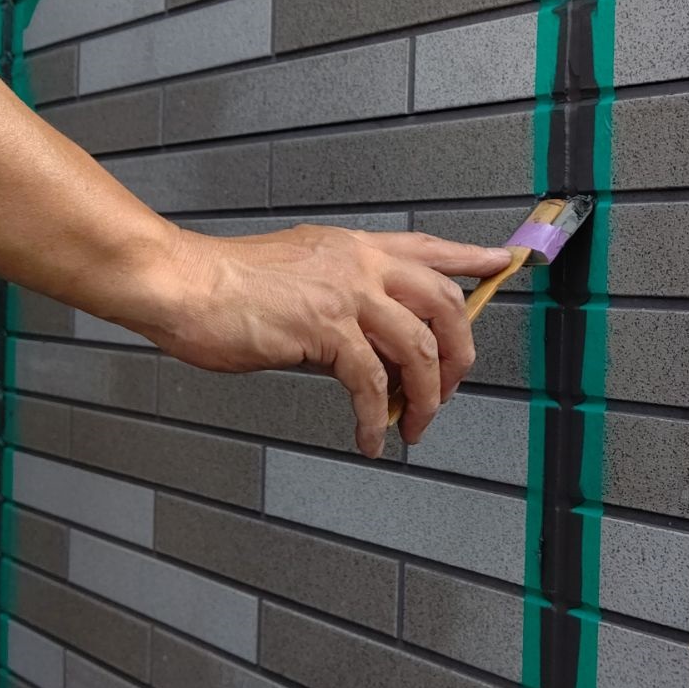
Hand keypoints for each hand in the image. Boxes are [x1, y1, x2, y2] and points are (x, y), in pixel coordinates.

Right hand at [131, 225, 511, 457]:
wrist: (184, 283)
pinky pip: (371, 384)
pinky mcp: (324, 330)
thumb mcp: (299, 275)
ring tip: (413, 427)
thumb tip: (366, 345)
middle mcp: (360, 265)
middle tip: (451, 388)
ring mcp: (345, 295)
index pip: (430, 248)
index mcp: (354, 248)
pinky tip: (368, 439)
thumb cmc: (227, 284)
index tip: (504, 261)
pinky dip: (375, 420)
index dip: (472, 257)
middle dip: (459, 353)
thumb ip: (341, 300)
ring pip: (419, 348)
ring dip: (425, 398)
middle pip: (444, 304)